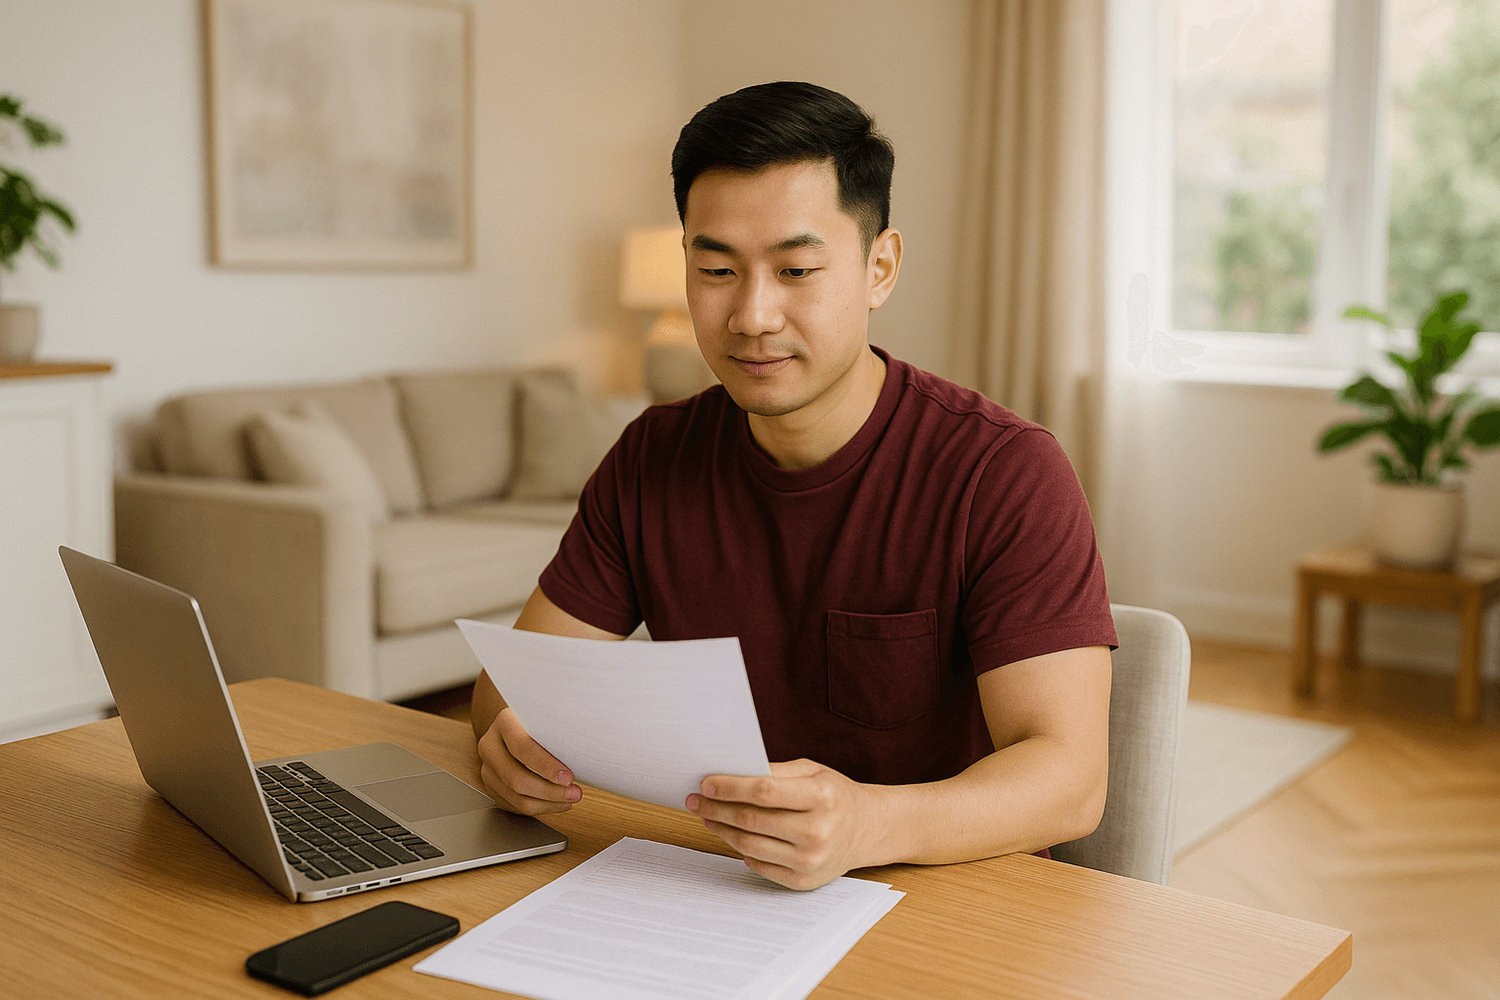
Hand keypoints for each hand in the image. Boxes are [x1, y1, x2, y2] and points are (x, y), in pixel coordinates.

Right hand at [475, 706, 581, 814]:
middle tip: (574, 792)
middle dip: (550, 790)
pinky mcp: (491, 785)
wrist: (514, 725)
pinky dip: (539, 807)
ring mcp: (488, 768)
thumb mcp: (544, 716)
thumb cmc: (536, 721)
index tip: (568, 777)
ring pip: (516, 796)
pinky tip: (557, 802)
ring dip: (547, 803)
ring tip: (569, 799)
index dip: (546, 766)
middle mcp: (490, 746)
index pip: (522, 748)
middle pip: (516, 778)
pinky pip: (514, 805)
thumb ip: (557, 727)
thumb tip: (585, 743)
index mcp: (504, 723)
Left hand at [686, 759, 880, 890]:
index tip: (705, 783)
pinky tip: (733, 836)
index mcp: (821, 797)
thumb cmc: (834, 794)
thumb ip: (774, 772)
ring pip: (749, 844)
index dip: (729, 787)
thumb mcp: (812, 771)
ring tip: (709, 818)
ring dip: (722, 830)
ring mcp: (811, 860)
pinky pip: (760, 865)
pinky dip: (742, 850)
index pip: (763, 791)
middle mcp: (817, 831)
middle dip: (717, 809)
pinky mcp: (803, 881)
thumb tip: (730, 775)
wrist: (868, 829)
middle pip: (752, 820)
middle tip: (696, 801)